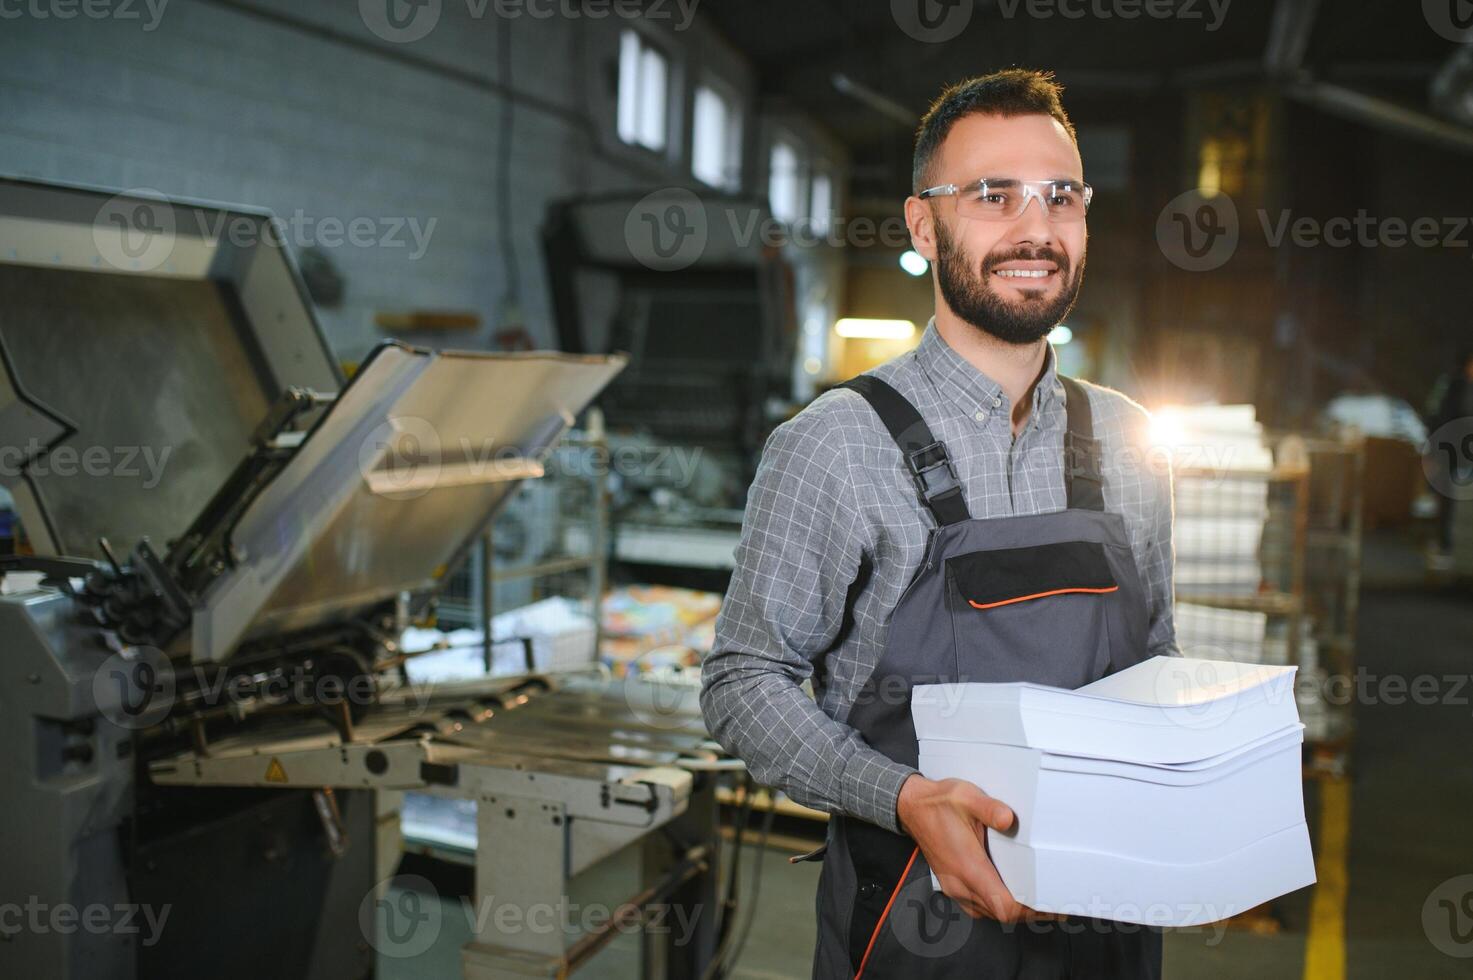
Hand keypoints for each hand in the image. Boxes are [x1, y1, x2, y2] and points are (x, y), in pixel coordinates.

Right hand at [895, 774, 1059, 923]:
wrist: (912, 807)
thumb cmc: (938, 803)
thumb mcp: (966, 796)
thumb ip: (989, 808)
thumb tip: (1008, 819)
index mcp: (967, 866)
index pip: (1002, 904)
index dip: (1029, 911)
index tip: (1049, 906)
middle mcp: (959, 882)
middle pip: (1000, 913)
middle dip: (1028, 912)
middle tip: (1052, 903)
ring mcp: (954, 886)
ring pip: (989, 913)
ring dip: (1012, 910)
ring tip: (1035, 900)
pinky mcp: (952, 884)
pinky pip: (978, 906)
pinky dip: (997, 905)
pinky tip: (1007, 894)